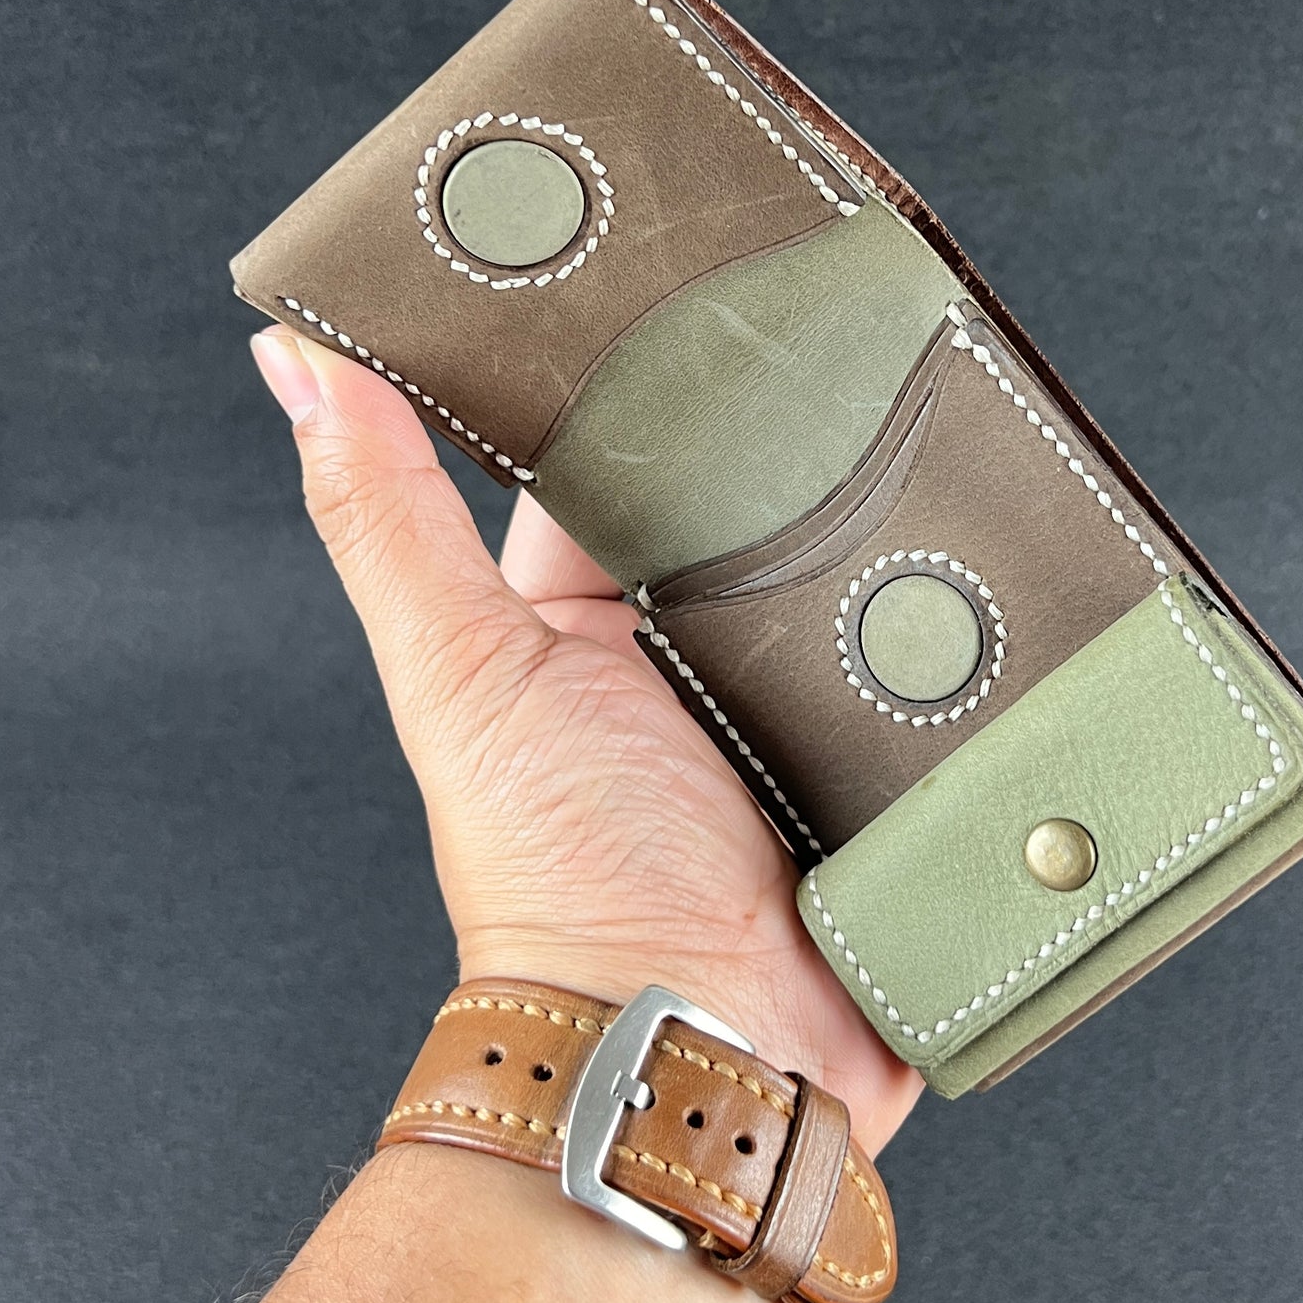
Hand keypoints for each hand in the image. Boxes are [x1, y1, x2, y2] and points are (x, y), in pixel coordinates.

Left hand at [252, 326, 921, 1155]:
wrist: (702, 1043)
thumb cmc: (564, 879)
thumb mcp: (467, 671)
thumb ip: (387, 517)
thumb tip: (292, 360)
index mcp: (588, 614)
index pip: (617, 454)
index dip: (642, 370)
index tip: (679, 258)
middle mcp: (697, 648)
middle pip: (757, 501)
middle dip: (802, 432)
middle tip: (855, 315)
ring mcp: (806, 700)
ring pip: (863, 568)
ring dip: (897, 520)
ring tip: (949, 414)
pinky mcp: (895, 754)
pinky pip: (944, 658)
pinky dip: (969, 618)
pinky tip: (1010, 543)